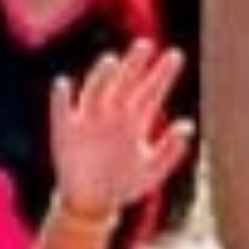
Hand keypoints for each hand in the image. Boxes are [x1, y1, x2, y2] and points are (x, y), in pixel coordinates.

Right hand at [46, 41, 192, 224]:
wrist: (91, 203)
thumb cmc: (124, 184)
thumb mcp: (152, 172)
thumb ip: (170, 151)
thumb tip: (187, 125)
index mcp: (134, 123)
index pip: (150, 92)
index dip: (161, 74)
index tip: (175, 55)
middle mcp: (111, 116)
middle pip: (124, 84)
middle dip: (134, 64)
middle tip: (146, 44)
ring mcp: (87, 122)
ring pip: (94, 92)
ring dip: (101, 77)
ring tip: (110, 61)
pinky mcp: (64, 133)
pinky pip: (61, 112)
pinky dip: (61, 99)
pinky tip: (64, 84)